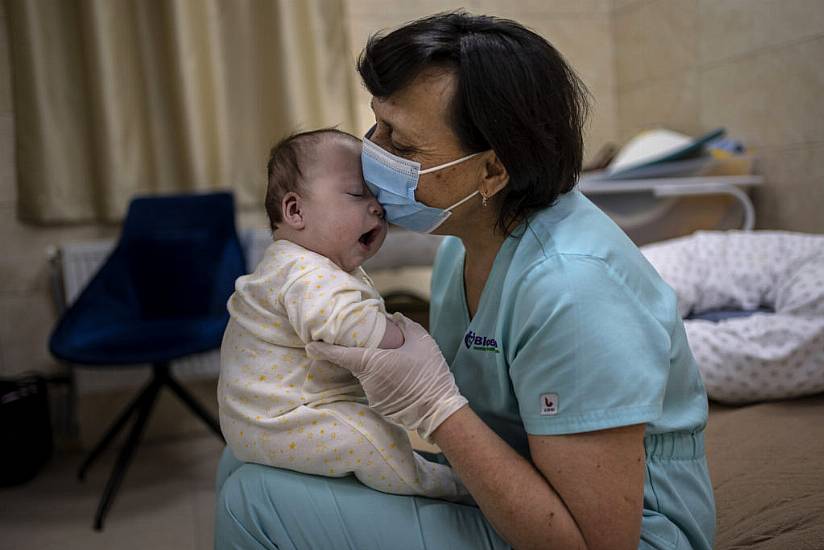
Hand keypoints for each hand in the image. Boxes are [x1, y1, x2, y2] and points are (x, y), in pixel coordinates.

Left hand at [306, 314, 467, 439]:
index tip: (310, 344)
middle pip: (354, 362)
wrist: (439, 411)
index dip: (323, 349)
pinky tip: (395, 375)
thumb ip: (405, 326)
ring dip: (372, 366)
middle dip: (354, 351)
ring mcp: (372, 395)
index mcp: (372, 362)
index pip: (340, 354)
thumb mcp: (422, 342)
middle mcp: (367, 380)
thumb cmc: (430, 374)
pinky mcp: (380, 405)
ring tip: (389, 358)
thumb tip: (395, 316)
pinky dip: (381, 379)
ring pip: (366, 375)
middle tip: (358, 339)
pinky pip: (375, 386)